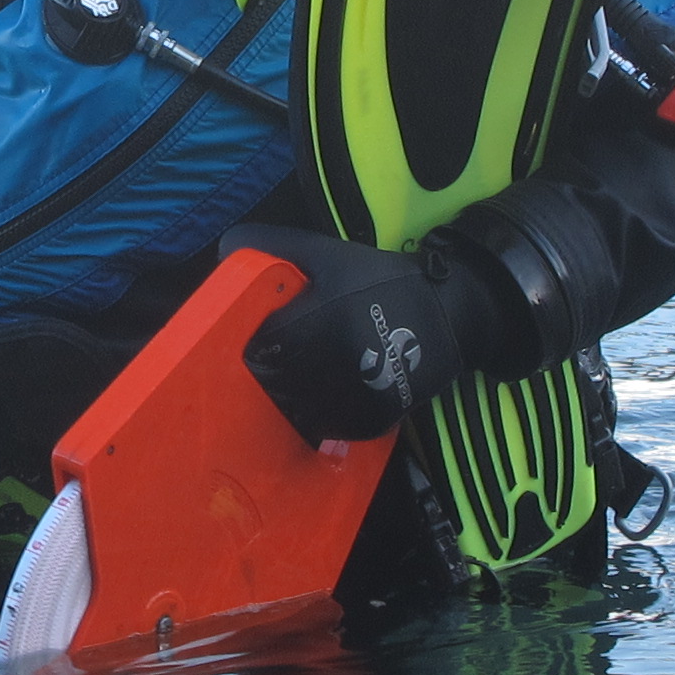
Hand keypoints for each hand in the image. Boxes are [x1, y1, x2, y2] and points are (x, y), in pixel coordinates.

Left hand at [226, 223, 518, 445]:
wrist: (449, 313)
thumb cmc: (380, 281)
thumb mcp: (329, 253)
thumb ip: (276, 246)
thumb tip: (225, 250)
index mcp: (324, 317)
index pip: (265, 344)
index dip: (256, 344)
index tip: (261, 340)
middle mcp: (340, 360)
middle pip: (277, 381)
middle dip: (270, 372)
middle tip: (278, 360)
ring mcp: (359, 394)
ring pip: (298, 409)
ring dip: (290, 398)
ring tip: (300, 379)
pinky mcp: (374, 417)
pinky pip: (328, 428)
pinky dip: (318, 418)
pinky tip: (324, 396)